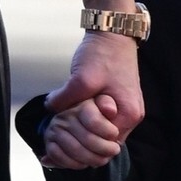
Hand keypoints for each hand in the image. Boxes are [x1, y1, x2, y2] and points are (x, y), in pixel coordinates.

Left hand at [42, 30, 144, 158]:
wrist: (112, 32)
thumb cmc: (103, 53)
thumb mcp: (81, 79)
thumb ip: (65, 100)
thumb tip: (50, 111)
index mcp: (127, 115)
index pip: (105, 148)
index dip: (83, 145)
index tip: (65, 136)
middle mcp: (130, 116)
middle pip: (103, 143)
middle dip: (82, 139)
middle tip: (61, 129)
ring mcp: (125, 109)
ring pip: (101, 132)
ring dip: (83, 129)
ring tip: (65, 121)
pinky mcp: (117, 102)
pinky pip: (101, 120)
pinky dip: (86, 119)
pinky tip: (71, 112)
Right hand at [42, 99, 118, 169]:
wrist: (76, 122)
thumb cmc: (95, 114)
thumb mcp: (105, 104)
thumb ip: (109, 105)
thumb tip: (111, 110)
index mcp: (80, 104)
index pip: (94, 121)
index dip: (109, 132)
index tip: (115, 136)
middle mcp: (65, 115)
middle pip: (87, 139)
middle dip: (104, 149)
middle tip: (114, 151)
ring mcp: (55, 129)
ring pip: (75, 149)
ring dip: (92, 159)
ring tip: (102, 159)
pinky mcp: (49, 143)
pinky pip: (60, 157)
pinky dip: (75, 164)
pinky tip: (85, 163)